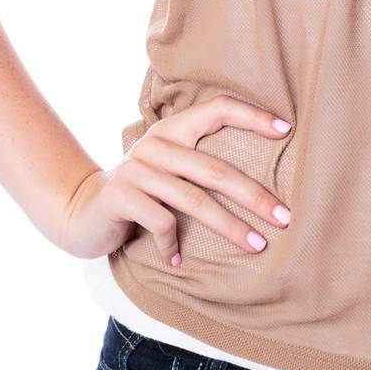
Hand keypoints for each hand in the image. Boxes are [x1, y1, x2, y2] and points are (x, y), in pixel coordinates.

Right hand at [57, 96, 293, 267]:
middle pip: (214, 168)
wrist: (84, 212)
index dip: (252, 116)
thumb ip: (201, 164)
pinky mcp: (121, 196)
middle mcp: (156, 144)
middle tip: (284, 217)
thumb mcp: (170, 171)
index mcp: (172, 129)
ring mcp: (137, 169)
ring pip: (193, 200)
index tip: (286, 130)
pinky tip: (178, 260)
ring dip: (229, 227)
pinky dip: (173, 245)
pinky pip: (160, 222)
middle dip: (253, 195)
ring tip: (256, 245)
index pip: (217, 109)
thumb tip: (264, 181)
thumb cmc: (143, 194)